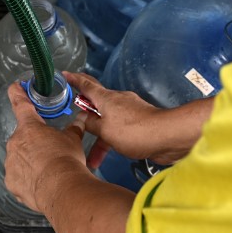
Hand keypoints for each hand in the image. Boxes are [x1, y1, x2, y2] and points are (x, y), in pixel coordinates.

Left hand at [3, 81, 93, 213]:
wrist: (61, 188)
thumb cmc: (67, 160)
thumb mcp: (73, 140)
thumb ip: (74, 128)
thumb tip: (81, 119)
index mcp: (29, 127)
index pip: (21, 104)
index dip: (17, 93)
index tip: (14, 86)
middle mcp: (15, 142)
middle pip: (22, 137)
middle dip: (34, 142)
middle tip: (49, 151)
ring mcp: (11, 163)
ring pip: (19, 157)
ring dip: (30, 160)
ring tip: (47, 171)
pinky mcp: (11, 181)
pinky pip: (17, 176)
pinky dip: (26, 177)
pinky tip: (39, 182)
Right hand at [65, 71, 213, 165]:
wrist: (166, 136)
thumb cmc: (134, 131)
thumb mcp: (105, 131)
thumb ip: (91, 124)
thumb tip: (83, 118)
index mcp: (106, 98)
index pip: (86, 85)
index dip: (75, 80)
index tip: (66, 74)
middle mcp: (118, 101)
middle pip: (97, 104)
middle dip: (86, 115)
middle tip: (75, 120)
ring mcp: (130, 111)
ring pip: (109, 121)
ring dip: (100, 137)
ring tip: (93, 158)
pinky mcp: (140, 122)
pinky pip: (120, 128)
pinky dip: (113, 139)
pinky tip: (112, 152)